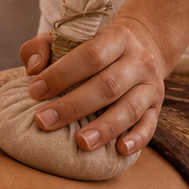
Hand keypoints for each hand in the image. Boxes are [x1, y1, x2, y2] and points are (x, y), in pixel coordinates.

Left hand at [16, 17, 166, 155]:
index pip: (90, 55)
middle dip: (73, 106)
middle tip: (44, 122)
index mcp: (117, 38)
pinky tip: (120, 150)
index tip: (35, 91)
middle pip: (108, 85)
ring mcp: (151, 86)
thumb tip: (33, 68)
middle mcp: (139, 61)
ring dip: (105, 127)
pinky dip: (137, 139)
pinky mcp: (156, 108)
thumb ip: (43, 46)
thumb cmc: (95, 49)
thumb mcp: (71, 37)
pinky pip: (150, 125)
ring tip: (81, 143)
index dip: (61, 74)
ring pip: (130, 108)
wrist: (143, 48)